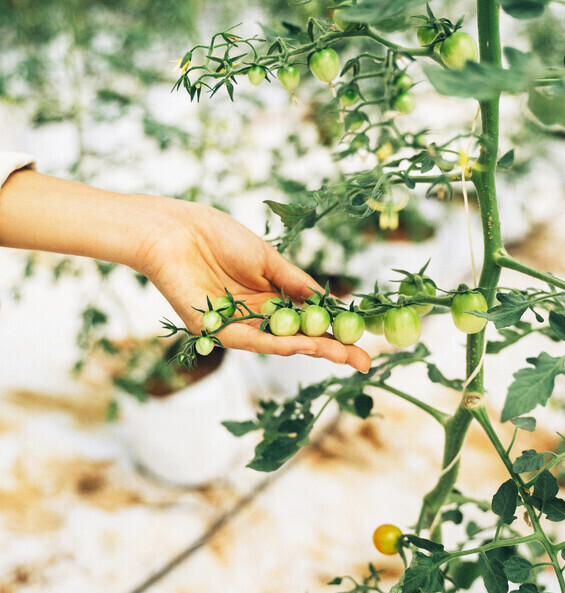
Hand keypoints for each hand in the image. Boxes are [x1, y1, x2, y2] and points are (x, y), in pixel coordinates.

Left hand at [138, 198, 371, 372]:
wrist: (174, 229)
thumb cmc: (217, 236)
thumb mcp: (267, 259)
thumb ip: (295, 283)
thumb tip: (327, 303)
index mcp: (267, 299)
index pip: (307, 322)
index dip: (335, 332)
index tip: (363, 341)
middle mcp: (253, 318)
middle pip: (298, 340)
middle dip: (331, 351)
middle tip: (363, 363)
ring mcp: (234, 326)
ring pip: (278, 343)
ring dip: (310, 350)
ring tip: (341, 355)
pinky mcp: (213, 329)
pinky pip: (250, 340)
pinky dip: (277, 344)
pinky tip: (302, 345)